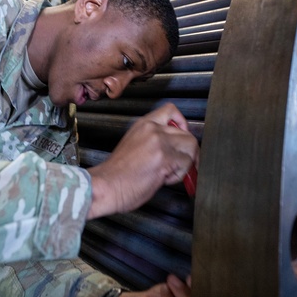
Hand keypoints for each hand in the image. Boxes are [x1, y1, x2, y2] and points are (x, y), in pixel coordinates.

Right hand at [87, 104, 197, 218]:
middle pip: (187, 134)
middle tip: (180, 164)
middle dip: (188, 151)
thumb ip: (153, 140)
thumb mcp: (134, 144)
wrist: (106, 186)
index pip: (171, 110)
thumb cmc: (116, 173)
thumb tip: (174, 148)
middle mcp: (153, 129)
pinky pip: (186, 164)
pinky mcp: (165, 158)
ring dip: (185, 163)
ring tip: (168, 173)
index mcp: (143, 124)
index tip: (182, 136)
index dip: (182, 124)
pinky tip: (164, 178)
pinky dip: (179, 174)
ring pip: (191, 148)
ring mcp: (159, 142)